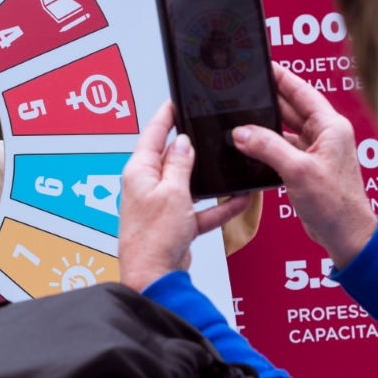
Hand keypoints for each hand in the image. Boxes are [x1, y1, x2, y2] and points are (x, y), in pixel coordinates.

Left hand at [119, 101, 249, 291]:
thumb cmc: (154, 237)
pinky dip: (218, 207)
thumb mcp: (173, 192)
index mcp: (140, 172)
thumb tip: (182, 142)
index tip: (176, 100)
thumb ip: (179, 164)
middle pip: (171, 158)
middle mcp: (147, 186)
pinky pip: (199, 210)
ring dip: (208, 179)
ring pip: (188, 184)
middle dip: (191, 146)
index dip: (166, 115)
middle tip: (207, 129)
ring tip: (226, 165)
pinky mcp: (174, 225)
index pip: (153, 134)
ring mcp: (160, 206)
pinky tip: (238, 201)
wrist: (154, 277)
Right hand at [231, 63, 377, 269]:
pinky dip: (266, 145)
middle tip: (244, 89)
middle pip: (292, 107)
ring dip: (265, 125)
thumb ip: (268, 147)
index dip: (281, 77)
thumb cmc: (336, 204)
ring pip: (285, 129)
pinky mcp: (306, 167)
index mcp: (332, 127)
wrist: (345, 234)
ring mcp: (316, 151)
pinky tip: (250, 145)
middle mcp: (326, 135)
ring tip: (241, 115)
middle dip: (268, 99)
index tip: (263, 66)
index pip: (302, 91)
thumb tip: (242, 132)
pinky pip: (282, 148)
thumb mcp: (298, 170)